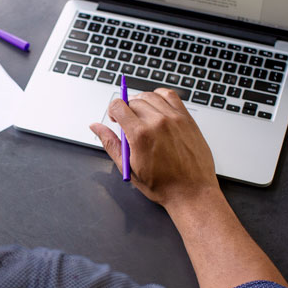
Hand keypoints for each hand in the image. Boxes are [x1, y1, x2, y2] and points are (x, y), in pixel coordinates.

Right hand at [90, 88, 219, 207]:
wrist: (192, 191)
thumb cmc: (162, 185)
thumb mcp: (128, 167)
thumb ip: (110, 143)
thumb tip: (95, 127)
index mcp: (140, 134)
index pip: (118, 105)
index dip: (112, 111)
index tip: (115, 119)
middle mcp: (157, 122)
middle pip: (133, 100)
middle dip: (126, 109)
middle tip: (128, 123)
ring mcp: (174, 118)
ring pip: (150, 95)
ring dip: (141, 102)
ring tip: (142, 116)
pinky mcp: (186, 119)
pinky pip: (170, 95)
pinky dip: (160, 96)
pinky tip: (157, 107)